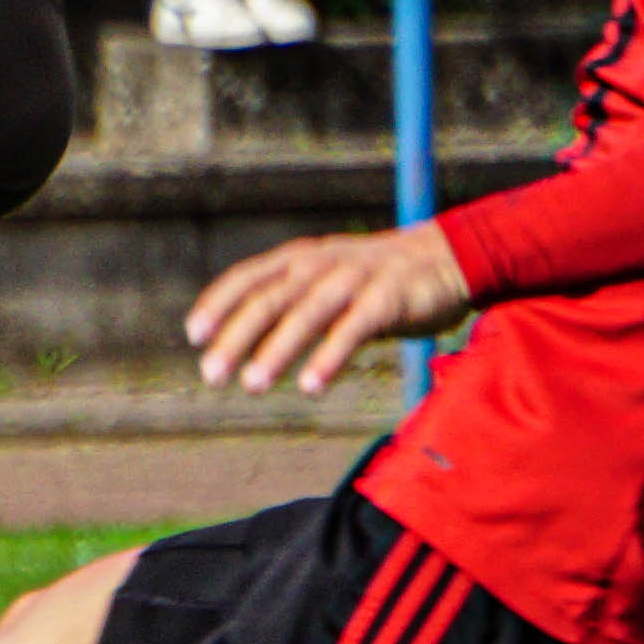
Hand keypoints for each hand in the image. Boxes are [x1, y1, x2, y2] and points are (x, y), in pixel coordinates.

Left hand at [184, 222, 468, 389]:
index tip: (194, 336)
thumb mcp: (324, 281)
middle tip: (210, 375)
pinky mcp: (388, 297)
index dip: (218, 304)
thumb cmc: (374, 279)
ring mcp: (355, 277)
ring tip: (251, 385)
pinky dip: (329, 357)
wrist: (450, 257)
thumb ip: (286, 303)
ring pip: (306, 313)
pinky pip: (353, 329)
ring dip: (276, 350)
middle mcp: (321, 263)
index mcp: (300, 259)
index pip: (247, 277)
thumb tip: (236, 343)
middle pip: (269, 299)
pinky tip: (310, 386)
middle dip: (235, 337)